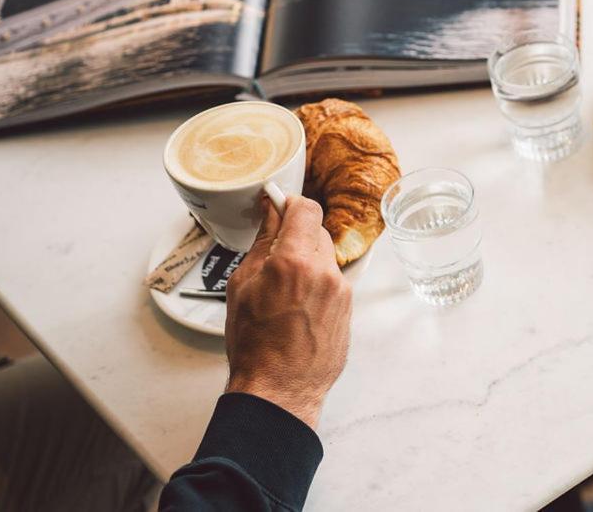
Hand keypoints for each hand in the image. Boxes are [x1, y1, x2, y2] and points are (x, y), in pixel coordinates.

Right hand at [224, 195, 351, 428]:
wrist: (279, 389)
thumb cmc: (254, 345)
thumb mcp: (243, 286)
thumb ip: (262, 243)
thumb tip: (270, 213)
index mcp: (293, 261)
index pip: (305, 208)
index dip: (291, 203)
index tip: (279, 206)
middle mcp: (324, 272)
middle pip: (317, 231)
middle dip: (297, 236)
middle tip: (274, 254)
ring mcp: (341, 290)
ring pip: (325, 257)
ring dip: (307, 262)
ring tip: (284, 291)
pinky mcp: (349, 307)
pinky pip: (332, 281)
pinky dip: (317, 284)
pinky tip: (297, 308)